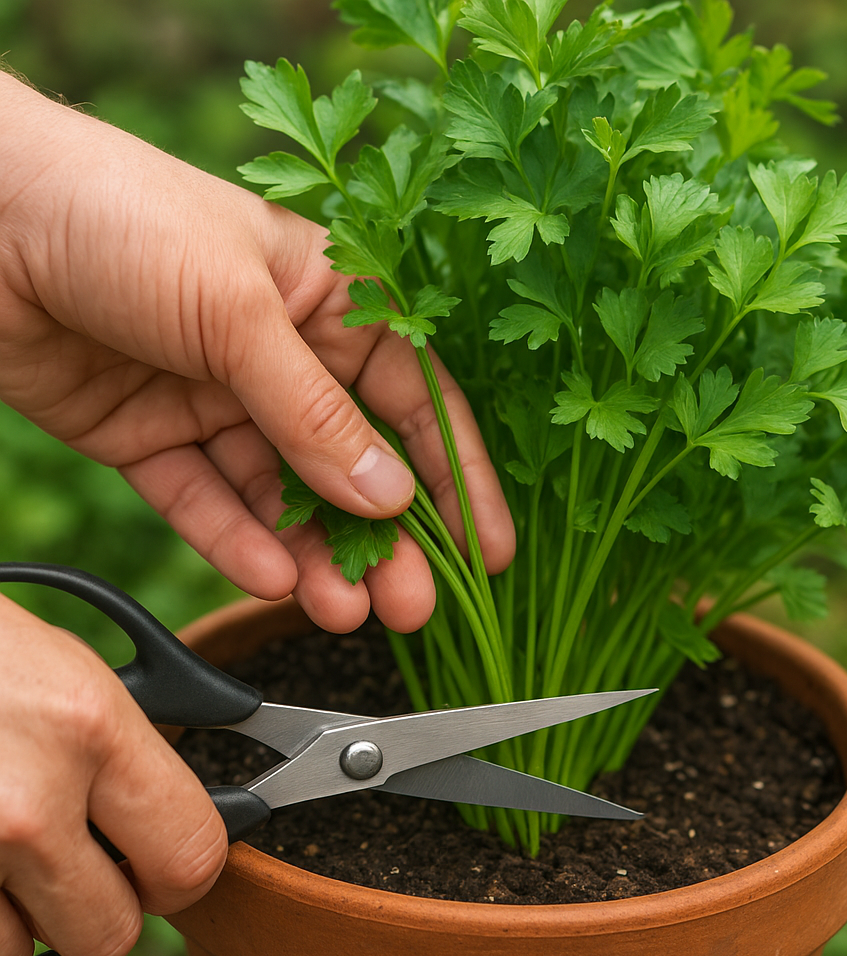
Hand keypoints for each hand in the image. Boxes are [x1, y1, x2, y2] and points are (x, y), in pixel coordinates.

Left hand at [0, 72, 514, 634]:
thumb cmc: (119, 214)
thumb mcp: (238, 309)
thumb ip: (314, 411)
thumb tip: (388, 497)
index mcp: (327, 298)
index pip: (413, 398)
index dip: (454, 475)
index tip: (485, 549)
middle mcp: (279, 354)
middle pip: (350, 462)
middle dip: (385, 538)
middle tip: (412, 605)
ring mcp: (215, 399)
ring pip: (283, 495)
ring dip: (316, 555)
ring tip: (343, 610)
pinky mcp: (151, 437)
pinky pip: (207, 500)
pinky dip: (238, 542)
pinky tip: (273, 580)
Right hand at [0, 595, 227, 955]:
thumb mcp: (79, 673)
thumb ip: (137, 751)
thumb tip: (202, 816)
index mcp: (91, 728)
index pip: (191, 853)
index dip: (190, 869)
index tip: (174, 862)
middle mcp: (25, 799)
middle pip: (112, 934)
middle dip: (108, 905)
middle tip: (92, 861)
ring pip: (21, 955)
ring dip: (23, 916)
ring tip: (11, 845)